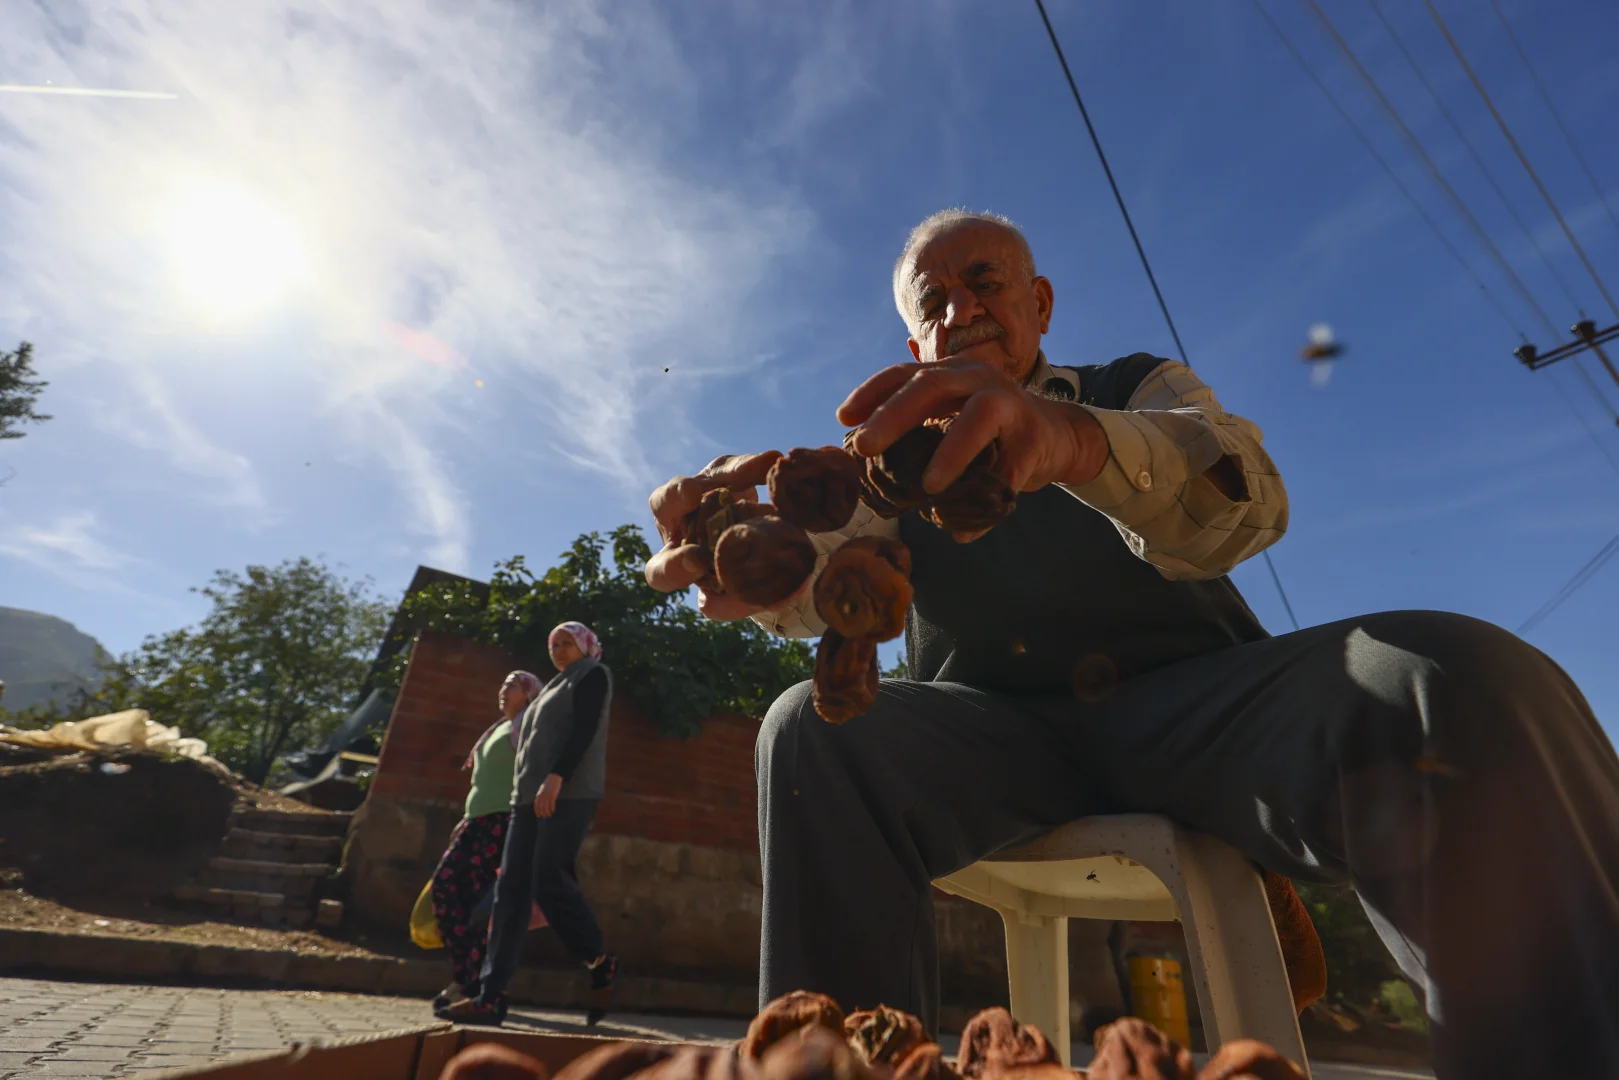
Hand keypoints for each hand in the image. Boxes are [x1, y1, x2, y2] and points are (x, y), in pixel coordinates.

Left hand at [533, 773, 561, 817]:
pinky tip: (553, 811)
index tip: (538, 816)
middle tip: (545, 816)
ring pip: (546, 807)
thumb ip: (540, 796)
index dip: (537, 811)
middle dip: (542, 813)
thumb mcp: (541, 790)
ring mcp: (547, 796)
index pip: (536, 805)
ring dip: (547, 812)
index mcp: (538, 795)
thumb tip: (539, 803)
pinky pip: (551, 804)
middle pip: (541, 807)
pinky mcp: (552, 795)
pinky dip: (552, 808)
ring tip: (549, 815)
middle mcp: (541, 796)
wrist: (554, 778)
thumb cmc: (548, 784)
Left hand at [644, 450, 782, 620]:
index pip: (661, 569)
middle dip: (677, 497)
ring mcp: (700, 496)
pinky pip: (735, 469)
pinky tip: (773, 462)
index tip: (696, 560)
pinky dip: (754, 465)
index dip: (675, 567)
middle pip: (664, 503)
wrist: (768, 554)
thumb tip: (709, 605)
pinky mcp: (722, 476)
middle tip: (693, 493)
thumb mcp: (741, 598)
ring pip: (704, 478)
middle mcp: (679, 525)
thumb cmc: (745, 583)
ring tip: (758, 468)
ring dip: (728, 474)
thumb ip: (729, 603)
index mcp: (674, 564)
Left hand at [838, 356, 1107, 539]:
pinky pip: (1007, 476)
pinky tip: (961, 532)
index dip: (872, 392)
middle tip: (864, 446)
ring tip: (928, 486)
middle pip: (933, 385)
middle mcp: (980, 380)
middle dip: (894, 415)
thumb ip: (919, 426)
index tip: (843, 418)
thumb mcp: (954, 414)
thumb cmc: (992, 428)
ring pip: (978, 419)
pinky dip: (983, 509)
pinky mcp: (1034, 442)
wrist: (1059, 435)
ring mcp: (1012, 406)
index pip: (906, 373)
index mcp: (954, 372)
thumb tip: (862, 455)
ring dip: (950, 453)